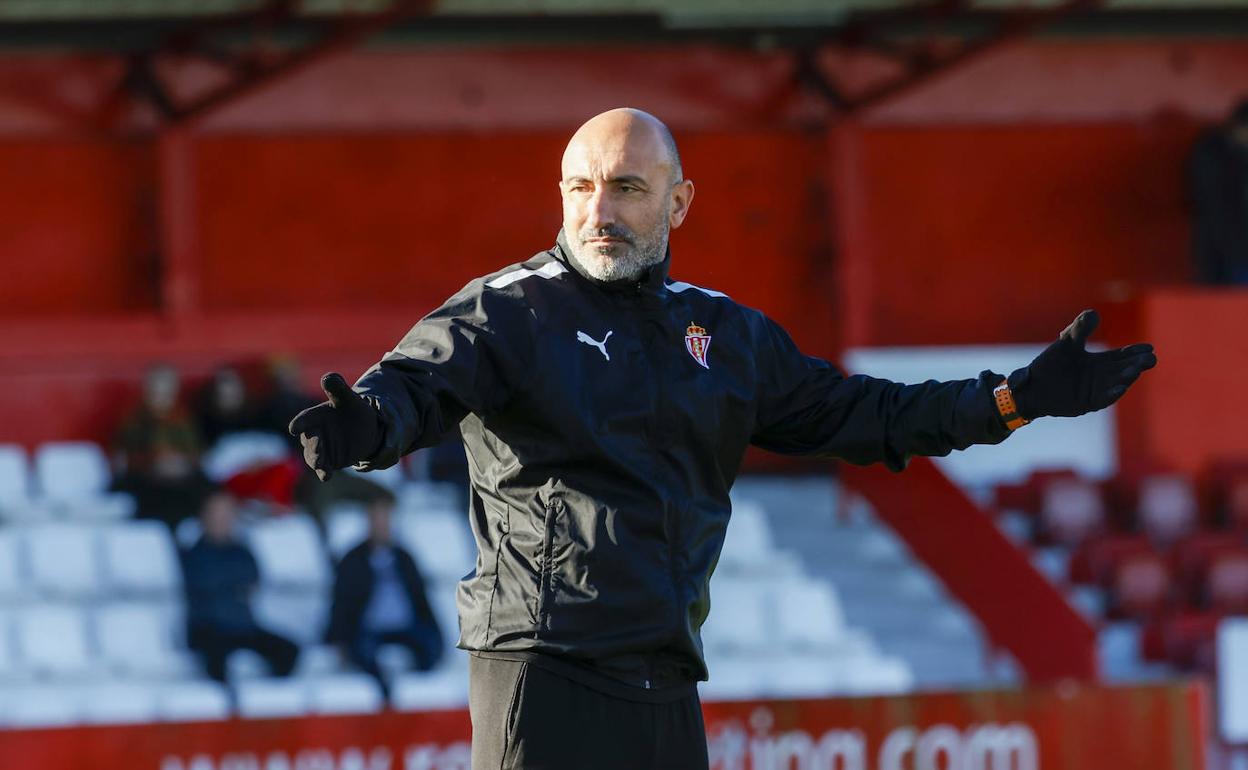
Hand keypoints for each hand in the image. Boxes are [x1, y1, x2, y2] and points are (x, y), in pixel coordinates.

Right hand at [288, 373, 382, 480]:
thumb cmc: (353, 409)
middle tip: (317, 455)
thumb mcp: (349, 399)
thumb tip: (328, 377)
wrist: (365, 429)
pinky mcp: (328, 461)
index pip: (305, 419)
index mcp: (315, 415)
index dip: (300, 423)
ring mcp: (320, 448)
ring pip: (313, 456)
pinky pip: (323, 468)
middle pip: (309, 441)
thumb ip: (338, 388)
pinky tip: (326, 476)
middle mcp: (314, 433)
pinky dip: (324, 472)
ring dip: (316, 461)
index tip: (293, 428)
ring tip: (321, 467)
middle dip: (313, 447)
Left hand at [1010, 309, 1156, 419]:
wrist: (1032, 386)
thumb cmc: (1050, 364)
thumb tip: (1094, 313)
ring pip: (1117, 383)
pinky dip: (1112, 394)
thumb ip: (1080, 329)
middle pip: (1124, 369)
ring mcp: (1096, 391)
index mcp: (1099, 362)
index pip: (1122, 356)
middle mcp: (1102, 377)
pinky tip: (1120, 388)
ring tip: (1135, 370)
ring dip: (1127, 378)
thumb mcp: (1067, 343)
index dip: (1135, 352)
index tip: (1149, 347)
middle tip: (1150, 359)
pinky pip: (1103, 399)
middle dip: (1137, 364)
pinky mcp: (1087, 403)